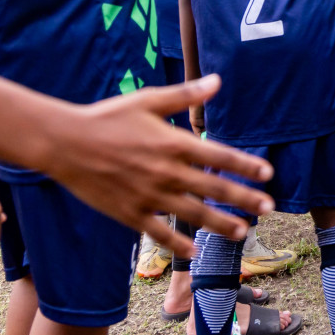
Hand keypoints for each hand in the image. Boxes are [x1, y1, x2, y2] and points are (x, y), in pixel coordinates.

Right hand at [39, 77, 276, 257]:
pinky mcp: (129, 213)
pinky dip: (177, 244)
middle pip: (213, 188)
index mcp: (172, 143)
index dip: (245, 165)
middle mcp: (165, 172)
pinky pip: (158, 233)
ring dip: (220, 224)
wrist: (65, 142)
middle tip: (269, 208)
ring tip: (242, 232)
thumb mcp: (148, 100)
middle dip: (244, 198)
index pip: (219, 156)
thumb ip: (185, 95)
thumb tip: (217, 81)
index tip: (268, 173)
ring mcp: (148, 195)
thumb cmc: (108, 117)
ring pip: (192, 214)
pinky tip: (194, 253)